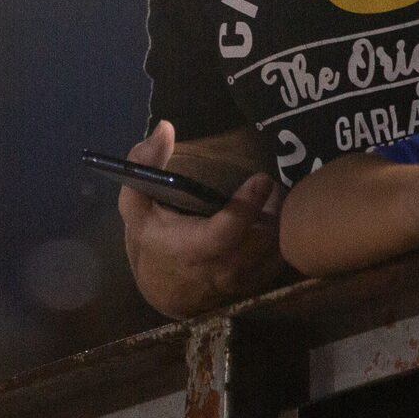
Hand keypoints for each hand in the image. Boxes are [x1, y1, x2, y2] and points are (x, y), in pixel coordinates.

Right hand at [117, 122, 285, 318]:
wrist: (164, 290)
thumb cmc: (151, 240)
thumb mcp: (136, 205)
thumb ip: (144, 165)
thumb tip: (165, 128)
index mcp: (195, 246)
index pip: (227, 230)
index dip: (247, 206)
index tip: (262, 179)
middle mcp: (223, 267)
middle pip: (264, 238)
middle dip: (276, 209)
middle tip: (276, 185)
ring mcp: (244, 279)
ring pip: (277, 250)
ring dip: (282, 223)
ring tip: (278, 199)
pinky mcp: (256, 284)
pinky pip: (280, 261)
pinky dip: (282, 239)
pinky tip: (277, 220)